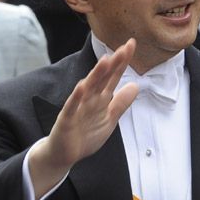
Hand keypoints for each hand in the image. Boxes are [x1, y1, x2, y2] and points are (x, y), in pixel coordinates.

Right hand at [29, 39, 138, 198]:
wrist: (63, 154)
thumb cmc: (84, 135)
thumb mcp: (109, 120)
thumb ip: (120, 103)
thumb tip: (135, 85)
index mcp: (100, 98)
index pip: (113, 76)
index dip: (122, 62)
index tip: (131, 45)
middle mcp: (89, 98)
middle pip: (102, 78)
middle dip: (113, 63)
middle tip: (124, 48)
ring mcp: (77, 107)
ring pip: (88, 88)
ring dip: (96, 74)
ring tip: (106, 60)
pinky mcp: (66, 118)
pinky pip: (72, 106)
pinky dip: (76, 97)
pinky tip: (82, 86)